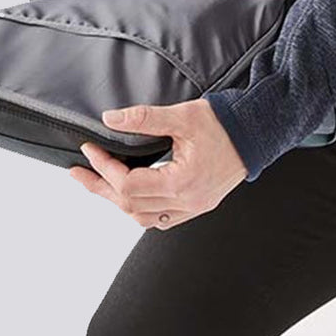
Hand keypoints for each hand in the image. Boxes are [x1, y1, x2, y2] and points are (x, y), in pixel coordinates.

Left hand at [69, 99, 247, 228]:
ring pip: (143, 217)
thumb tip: (110, 120)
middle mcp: (187, 202)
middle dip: (100, 187)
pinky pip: (160, 219)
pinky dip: (139, 208)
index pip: (128, 184)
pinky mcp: (198, 205)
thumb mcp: (182, 116)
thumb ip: (143, 119)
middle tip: (77, 173)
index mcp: (182, 182)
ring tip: (98, 182)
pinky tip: (128, 194)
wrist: (257, 133)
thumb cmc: (224, 124)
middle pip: (129, 206)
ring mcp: (193, 207)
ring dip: (118, 201)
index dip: (103, 166)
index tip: (89, 148)